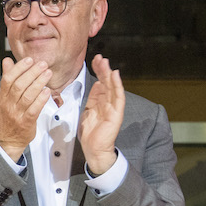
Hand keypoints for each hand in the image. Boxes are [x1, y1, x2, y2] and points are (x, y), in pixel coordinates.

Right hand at [0, 56, 51, 159]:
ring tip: (48, 73)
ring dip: (39, 83)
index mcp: (3, 96)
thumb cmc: (10, 116)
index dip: (19, 68)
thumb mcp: (5, 96)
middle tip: (43, 64)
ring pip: (28, 96)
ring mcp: (17, 114)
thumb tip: (7, 60)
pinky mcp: (26, 122)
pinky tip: (47, 91)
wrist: (9, 139)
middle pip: (19, 85)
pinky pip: (34, 109)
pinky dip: (41, 99)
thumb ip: (8, 78)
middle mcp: (8, 104)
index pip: (8, 79)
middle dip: (32, 73)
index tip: (29, 59)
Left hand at [79, 54, 123, 174]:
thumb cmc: (91, 133)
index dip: (98, 71)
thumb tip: (97, 83)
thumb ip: (93, 97)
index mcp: (101, 101)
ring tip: (106, 62)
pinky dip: (117, 86)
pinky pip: (118, 97)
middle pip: (106, 82)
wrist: (94, 149)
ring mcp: (114, 107)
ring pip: (112, 87)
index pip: (100, 82)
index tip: (94, 60)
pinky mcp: (116, 114)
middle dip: (103, 69)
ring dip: (109, 74)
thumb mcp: (88, 110)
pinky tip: (115, 75)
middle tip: (99, 57)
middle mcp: (108, 103)